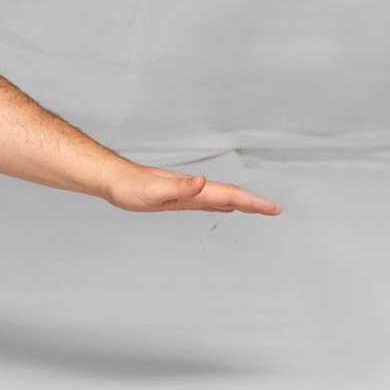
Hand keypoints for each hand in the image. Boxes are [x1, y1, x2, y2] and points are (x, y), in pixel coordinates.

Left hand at [104, 163, 281, 215]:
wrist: (112, 179)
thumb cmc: (129, 185)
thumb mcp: (154, 189)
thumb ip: (180, 186)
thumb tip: (203, 181)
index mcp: (193, 188)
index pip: (229, 194)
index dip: (253, 202)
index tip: (274, 208)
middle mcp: (193, 189)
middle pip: (230, 195)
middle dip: (254, 203)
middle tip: (277, 210)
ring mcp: (186, 193)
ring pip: (221, 198)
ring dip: (242, 203)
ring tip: (260, 208)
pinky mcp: (177, 198)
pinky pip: (206, 202)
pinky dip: (222, 205)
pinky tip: (226, 208)